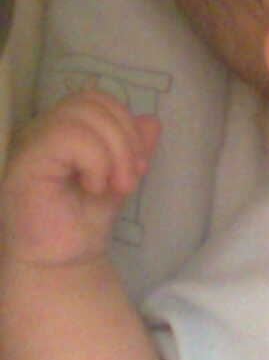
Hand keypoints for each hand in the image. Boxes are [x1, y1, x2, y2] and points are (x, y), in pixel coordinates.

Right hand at [0, 91, 159, 269]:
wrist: (62, 261)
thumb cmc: (83, 220)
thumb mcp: (119, 177)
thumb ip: (133, 148)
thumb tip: (151, 121)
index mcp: (62, 128)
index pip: (96, 99)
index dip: (126, 123)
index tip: (140, 165)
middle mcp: (41, 130)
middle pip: (92, 101)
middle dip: (125, 137)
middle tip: (131, 179)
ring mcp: (30, 144)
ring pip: (81, 114)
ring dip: (114, 150)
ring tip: (117, 187)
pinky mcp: (26, 162)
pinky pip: (68, 136)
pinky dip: (95, 160)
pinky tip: (94, 188)